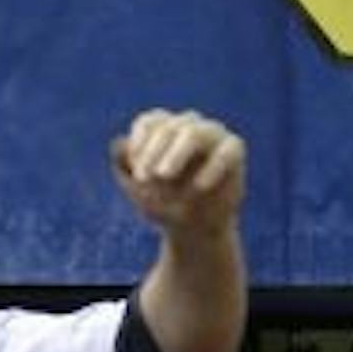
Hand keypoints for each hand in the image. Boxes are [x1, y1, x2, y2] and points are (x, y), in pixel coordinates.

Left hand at [111, 110, 245, 238]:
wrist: (193, 229)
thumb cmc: (162, 203)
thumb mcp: (137, 189)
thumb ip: (123, 167)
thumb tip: (118, 143)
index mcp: (162, 130)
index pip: (149, 122)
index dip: (139, 143)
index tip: (134, 172)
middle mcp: (187, 126)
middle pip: (170, 126)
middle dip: (153, 151)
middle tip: (144, 177)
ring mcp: (212, 135)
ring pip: (195, 132)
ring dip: (177, 153)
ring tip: (163, 175)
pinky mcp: (233, 150)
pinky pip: (227, 149)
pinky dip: (212, 167)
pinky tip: (199, 186)